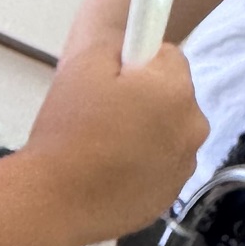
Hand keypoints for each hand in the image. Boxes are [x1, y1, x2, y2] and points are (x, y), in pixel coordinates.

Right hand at [23, 41, 205, 243]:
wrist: (52, 203)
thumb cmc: (67, 132)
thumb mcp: (84, 64)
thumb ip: (121, 42)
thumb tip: (136, 44)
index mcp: (176, 91)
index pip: (170, 58)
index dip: (137, 66)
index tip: (112, 82)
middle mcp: (193, 129)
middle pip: (173, 99)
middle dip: (146, 101)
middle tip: (102, 117)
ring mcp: (183, 168)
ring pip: (168, 135)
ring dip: (145, 135)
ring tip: (102, 149)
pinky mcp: (168, 198)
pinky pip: (160, 169)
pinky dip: (141, 168)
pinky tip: (108, 174)